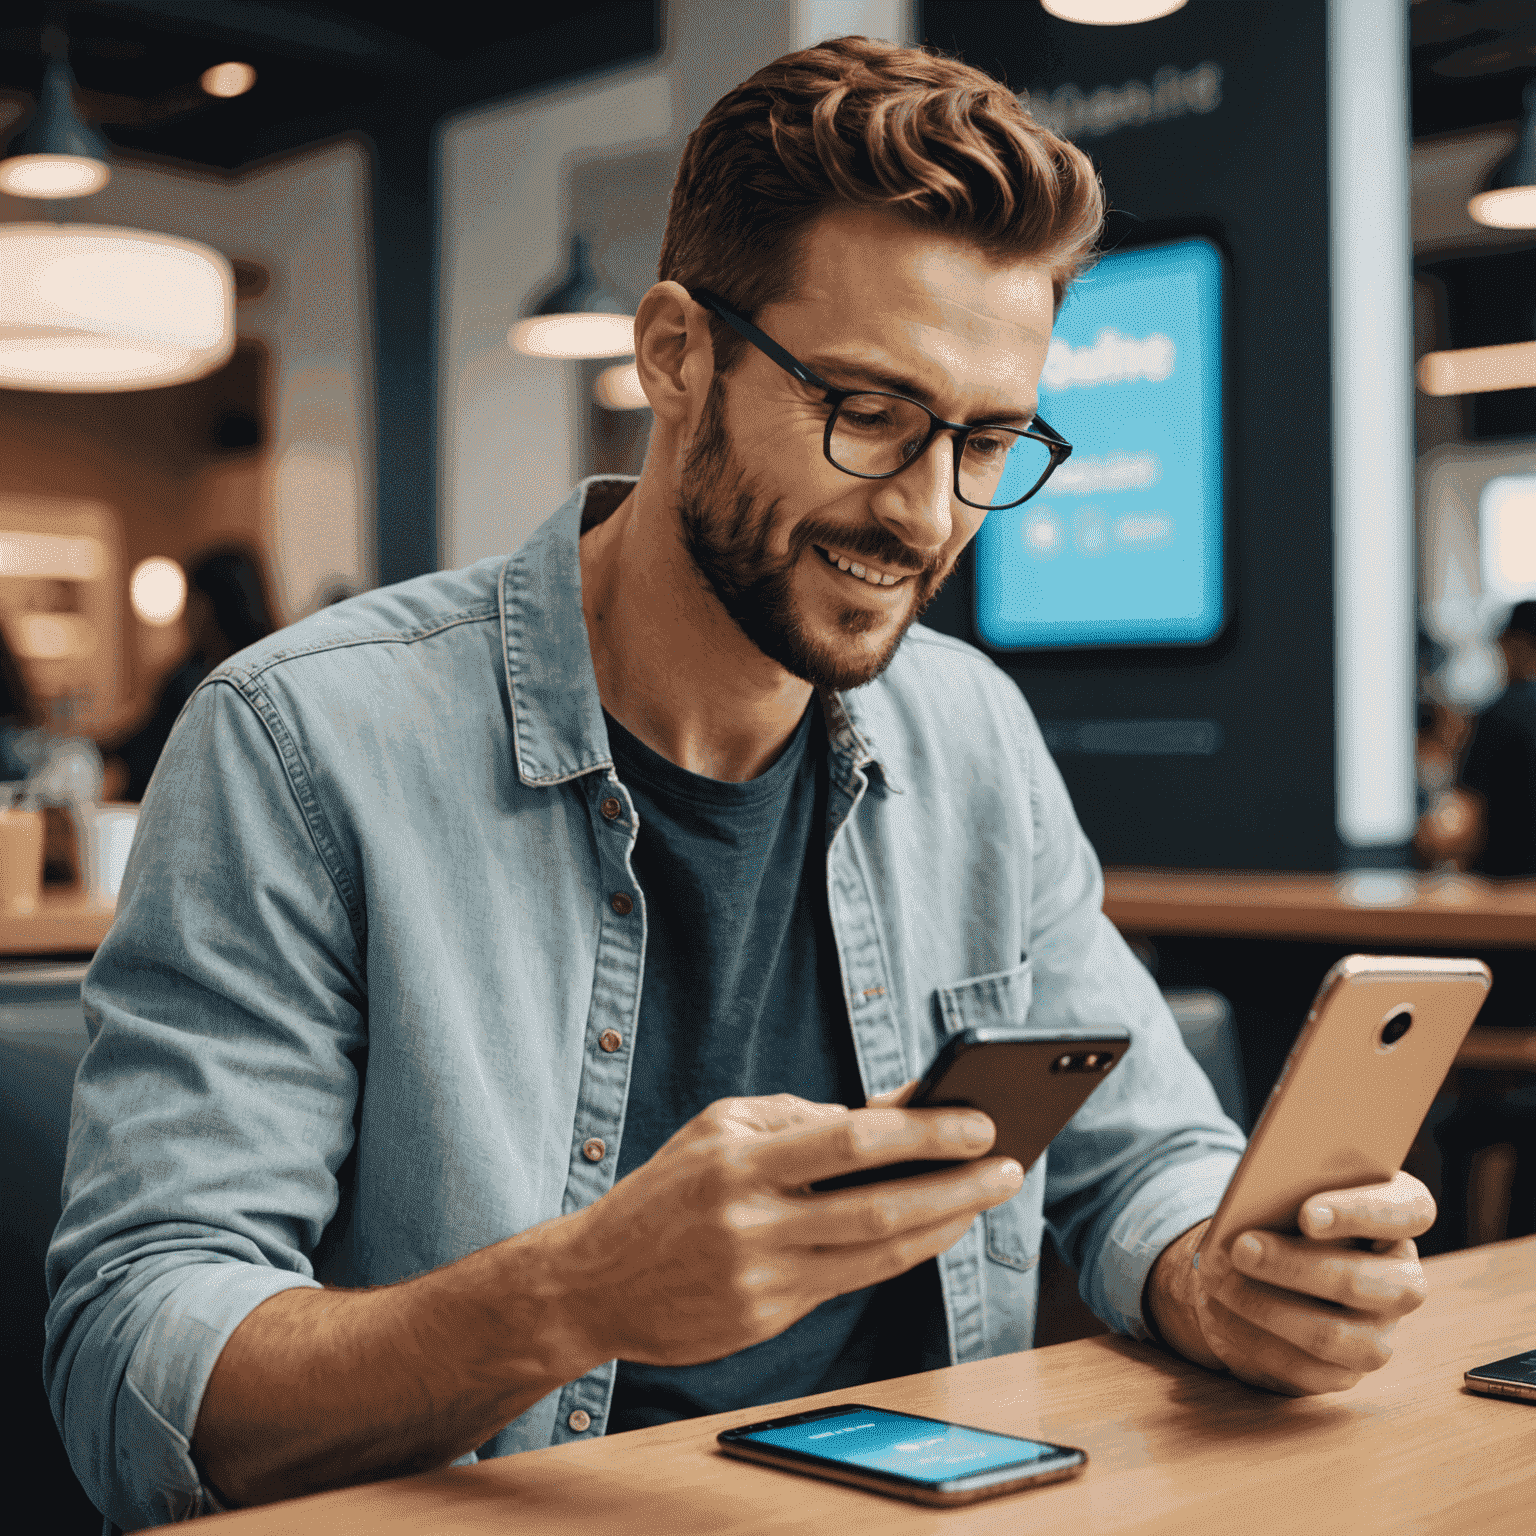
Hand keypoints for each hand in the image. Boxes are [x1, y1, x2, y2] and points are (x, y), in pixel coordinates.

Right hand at [552, 1086, 1021, 1369]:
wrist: (594, 1281)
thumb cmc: (668, 1191)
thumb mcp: (717, 1130)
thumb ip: (797, 1117)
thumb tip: (885, 1112)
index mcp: (739, 1160)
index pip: (851, 1139)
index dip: (923, 1132)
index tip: (977, 1119)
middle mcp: (752, 1220)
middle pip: (878, 1204)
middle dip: (956, 1184)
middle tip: (1009, 1162)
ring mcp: (761, 1276)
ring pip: (877, 1252)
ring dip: (944, 1223)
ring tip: (987, 1196)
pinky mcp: (767, 1317)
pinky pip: (852, 1281)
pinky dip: (902, 1254)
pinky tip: (935, 1230)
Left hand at [1146, 1171, 1433, 1395]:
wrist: (1265, 1258)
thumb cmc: (1282, 1206)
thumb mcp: (1287, 1186)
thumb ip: (1287, 1187)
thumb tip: (1256, 1203)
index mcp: (1401, 1214)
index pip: (1410, 1211)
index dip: (1361, 1213)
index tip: (1306, 1214)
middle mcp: (1403, 1277)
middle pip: (1367, 1281)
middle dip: (1294, 1266)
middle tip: (1240, 1247)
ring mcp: (1379, 1330)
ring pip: (1335, 1335)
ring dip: (1266, 1308)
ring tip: (1217, 1280)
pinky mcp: (1345, 1370)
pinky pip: (1305, 1369)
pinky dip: (1253, 1339)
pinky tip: (1217, 1313)